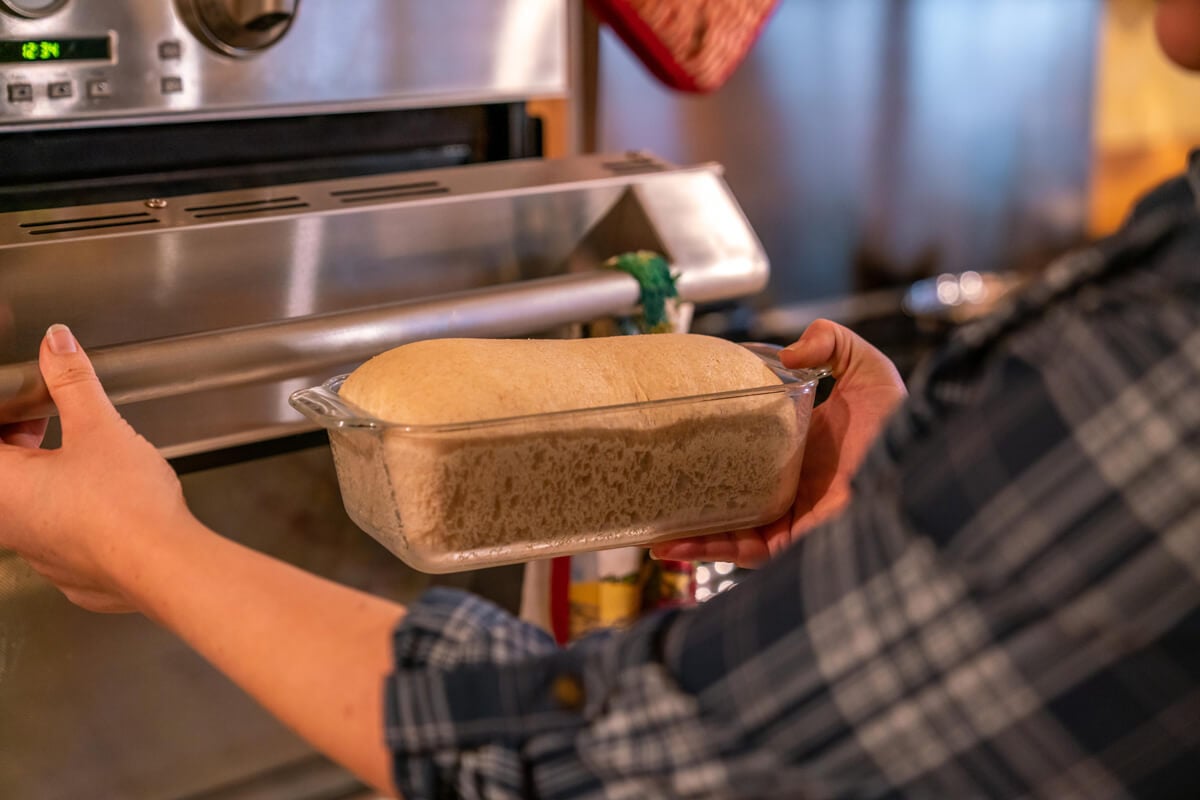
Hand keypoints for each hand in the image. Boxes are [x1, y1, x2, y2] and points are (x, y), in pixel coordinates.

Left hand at [0, 324, 192, 612]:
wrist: (163, 564)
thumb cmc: (125, 508)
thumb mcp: (99, 426)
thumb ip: (71, 381)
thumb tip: (57, 345)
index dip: (9, 417)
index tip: (26, 406)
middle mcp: (6, 524)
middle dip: (19, 439)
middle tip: (45, 418)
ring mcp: (35, 552)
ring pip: (22, 504)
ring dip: (42, 475)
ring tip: (80, 457)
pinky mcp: (65, 571)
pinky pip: (51, 532)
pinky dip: (65, 509)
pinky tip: (100, 500)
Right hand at [651, 319, 906, 566]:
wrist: (920, 469)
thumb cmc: (902, 426)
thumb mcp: (868, 369)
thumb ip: (833, 343)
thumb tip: (790, 350)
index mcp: (801, 451)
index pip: (749, 451)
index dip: (715, 444)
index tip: (680, 431)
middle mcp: (791, 488)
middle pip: (730, 495)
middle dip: (690, 498)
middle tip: (652, 485)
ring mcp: (789, 518)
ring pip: (725, 529)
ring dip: (685, 531)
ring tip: (647, 527)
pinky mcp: (790, 543)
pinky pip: (738, 551)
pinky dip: (702, 548)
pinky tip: (668, 544)